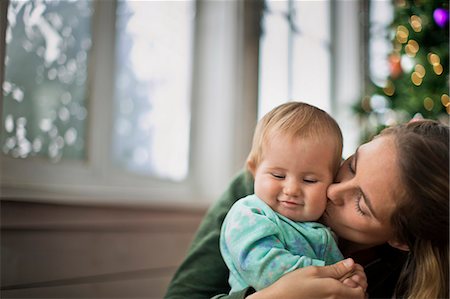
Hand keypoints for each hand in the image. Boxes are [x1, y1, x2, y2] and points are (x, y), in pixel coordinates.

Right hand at [247, 258, 365, 298]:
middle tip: (349, 274)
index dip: (360, 278)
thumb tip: (350, 263)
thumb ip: (334, 268)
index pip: (360, 289)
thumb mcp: (313, 271)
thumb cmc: (291, 287)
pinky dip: (342, 295)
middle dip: (357, 284)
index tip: (353, 269)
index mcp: (336, 291)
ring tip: (341, 281)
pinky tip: (333, 289)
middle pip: (358, 297)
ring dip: (350, 291)